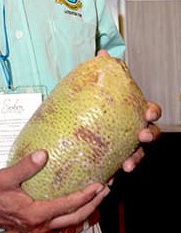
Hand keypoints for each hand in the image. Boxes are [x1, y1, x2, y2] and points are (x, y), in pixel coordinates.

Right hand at [0, 150, 108, 232]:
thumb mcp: (5, 178)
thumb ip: (25, 166)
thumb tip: (43, 154)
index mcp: (36, 213)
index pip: (67, 206)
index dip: (85, 196)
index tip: (99, 185)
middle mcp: (41, 224)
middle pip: (76, 218)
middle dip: (94, 204)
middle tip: (107, 189)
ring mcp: (41, 226)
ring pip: (71, 222)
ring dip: (87, 209)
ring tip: (99, 194)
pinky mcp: (39, 224)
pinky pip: (64, 220)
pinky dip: (76, 211)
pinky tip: (79, 200)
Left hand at [96, 50, 161, 172]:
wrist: (81, 125)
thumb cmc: (96, 105)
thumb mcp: (97, 89)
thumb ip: (102, 73)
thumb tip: (102, 54)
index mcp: (134, 112)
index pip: (151, 110)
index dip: (152, 111)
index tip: (148, 112)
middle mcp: (135, 129)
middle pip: (152, 134)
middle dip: (150, 136)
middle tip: (141, 136)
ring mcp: (127, 146)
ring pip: (138, 155)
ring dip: (135, 160)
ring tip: (126, 166)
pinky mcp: (115, 160)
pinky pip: (118, 168)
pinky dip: (115, 174)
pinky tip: (109, 179)